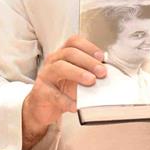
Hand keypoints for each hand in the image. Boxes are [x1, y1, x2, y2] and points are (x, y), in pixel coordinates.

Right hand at [21, 35, 106, 149]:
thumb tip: (108, 75)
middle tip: (102, 72)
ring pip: (59, 67)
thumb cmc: (61, 90)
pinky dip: (66, 100)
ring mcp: (45, 76)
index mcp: (63, 55)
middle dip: (88, 61)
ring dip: (78, 73)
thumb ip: (89, 74)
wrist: (43, 107)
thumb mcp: (76, 79)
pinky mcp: (41, 91)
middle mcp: (53, 62)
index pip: (74, 42)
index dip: (89, 47)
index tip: (102, 57)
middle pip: (69, 53)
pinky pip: (54, 94)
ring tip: (90, 81)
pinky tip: (76, 105)